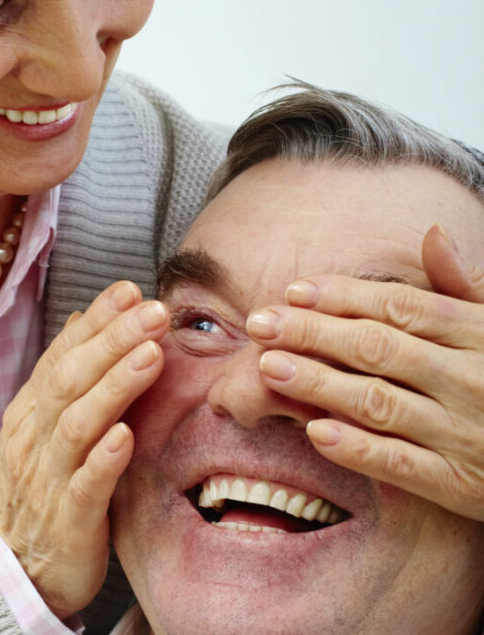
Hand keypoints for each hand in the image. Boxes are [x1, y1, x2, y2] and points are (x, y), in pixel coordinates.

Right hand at [0, 281, 168, 616]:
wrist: (12, 569)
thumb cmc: (40, 489)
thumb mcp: (46, 427)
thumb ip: (67, 375)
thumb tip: (86, 317)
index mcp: (32, 411)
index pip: (62, 354)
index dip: (96, 321)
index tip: (131, 290)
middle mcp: (35, 437)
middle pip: (71, 379)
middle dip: (113, 341)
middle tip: (154, 310)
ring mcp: (48, 478)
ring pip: (78, 425)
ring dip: (115, 387)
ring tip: (151, 355)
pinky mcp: (67, 521)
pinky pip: (83, 487)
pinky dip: (103, 460)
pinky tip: (126, 437)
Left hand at [245, 224, 483, 520]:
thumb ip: (465, 288)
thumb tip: (434, 235)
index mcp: (480, 337)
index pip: (402, 307)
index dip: (343, 296)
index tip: (293, 291)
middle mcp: (472, 381)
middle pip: (379, 348)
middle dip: (313, 332)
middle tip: (259, 324)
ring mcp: (465, 435)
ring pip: (380, 402)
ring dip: (319, 383)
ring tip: (269, 367)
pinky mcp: (458, 485)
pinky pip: (400, 464)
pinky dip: (357, 448)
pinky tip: (314, 431)